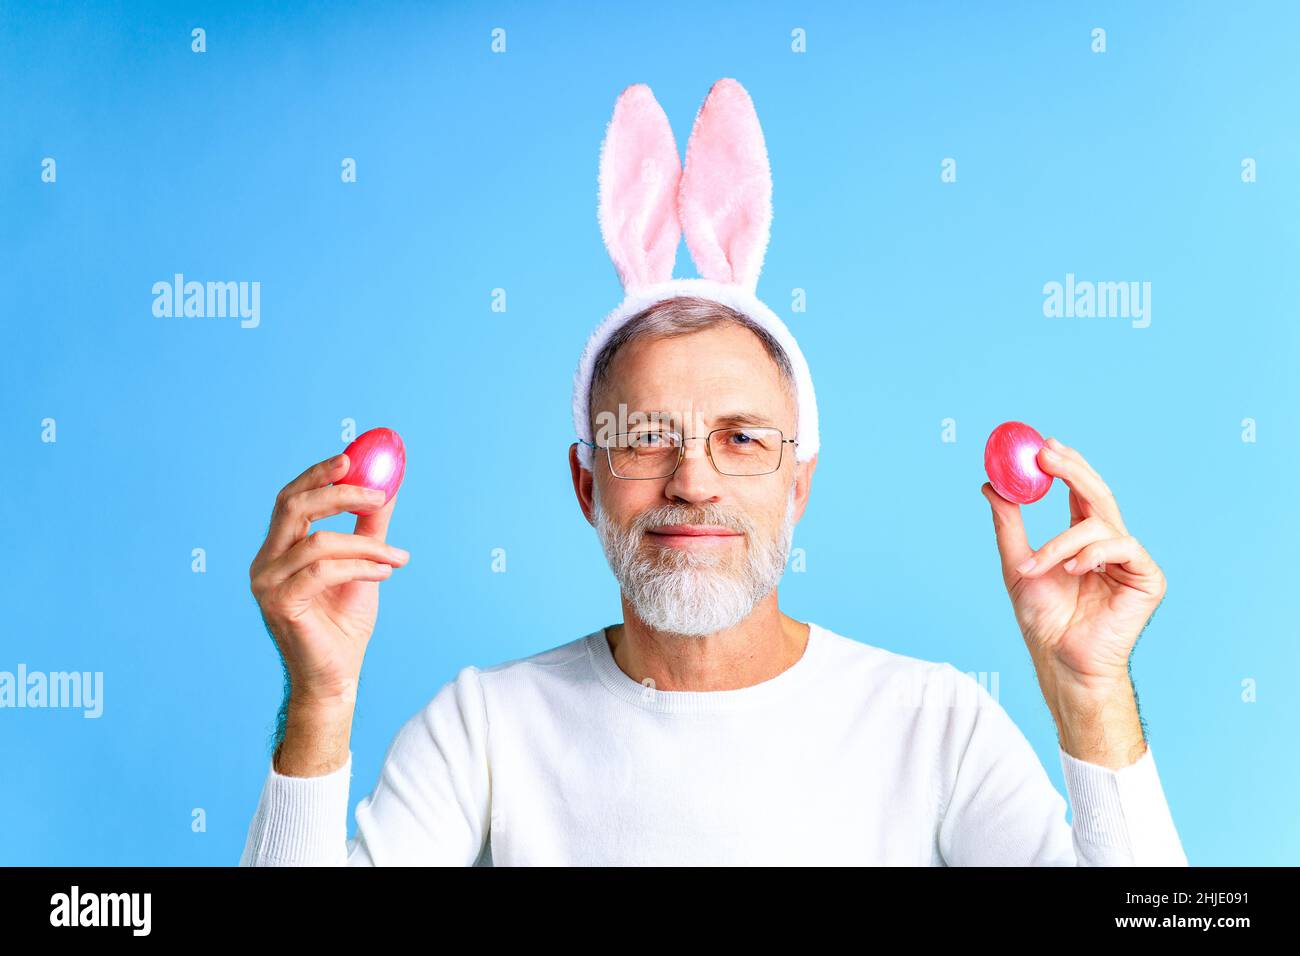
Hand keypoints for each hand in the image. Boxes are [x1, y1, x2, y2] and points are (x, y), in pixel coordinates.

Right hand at [249, 452, 409, 710]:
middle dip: (339, 494)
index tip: (351, 458)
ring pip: (318, 542)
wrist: (337, 676)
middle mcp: (264, 562)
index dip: (318, 475)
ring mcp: (267, 584)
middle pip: (294, 507)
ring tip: (398, 558)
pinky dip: (359, 566)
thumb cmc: (345, 623)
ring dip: (367, 545)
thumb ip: (369, 527)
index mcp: (278, 550)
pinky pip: (323, 571)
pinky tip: (384, 574)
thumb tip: (388, 486)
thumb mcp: (363, 564)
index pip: (291, 499)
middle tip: (379, 493)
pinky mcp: (280, 604)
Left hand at [981, 436, 1165, 695]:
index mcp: (1084, 539)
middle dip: (1072, 470)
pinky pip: (1123, 548)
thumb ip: (1008, 525)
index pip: (1079, 492)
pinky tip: (1074, 570)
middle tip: (1046, 455)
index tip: (1042, 446)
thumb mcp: (1015, 564)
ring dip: (1061, 542)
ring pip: (1100, 524)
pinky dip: (1093, 554)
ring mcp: (1130, 560)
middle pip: (1098, 494)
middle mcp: (1109, 545)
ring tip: (1037, 568)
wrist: (1060, 659)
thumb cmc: (1042, 620)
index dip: (1065, 466)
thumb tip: (990, 486)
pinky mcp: (1148, 578)